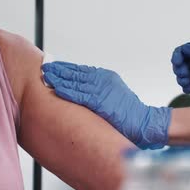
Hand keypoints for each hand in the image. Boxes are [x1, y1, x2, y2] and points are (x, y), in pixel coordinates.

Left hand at [42, 61, 170, 149]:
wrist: (144, 123)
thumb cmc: (129, 113)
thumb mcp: (113, 96)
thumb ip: (98, 92)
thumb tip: (81, 93)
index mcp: (106, 78)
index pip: (82, 70)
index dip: (66, 68)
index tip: (53, 66)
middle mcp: (103, 80)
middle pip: (76, 73)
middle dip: (59, 70)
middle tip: (45, 67)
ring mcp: (102, 90)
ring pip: (76, 81)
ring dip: (59, 77)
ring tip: (46, 74)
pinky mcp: (101, 101)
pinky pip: (80, 94)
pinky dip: (67, 90)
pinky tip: (56, 87)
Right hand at [171, 41, 189, 93]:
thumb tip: (183, 49)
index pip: (182, 52)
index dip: (177, 56)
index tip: (178, 62)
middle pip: (179, 65)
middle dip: (178, 69)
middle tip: (185, 73)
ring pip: (182, 76)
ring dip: (180, 79)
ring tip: (187, 80)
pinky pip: (189, 87)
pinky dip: (185, 87)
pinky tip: (189, 87)